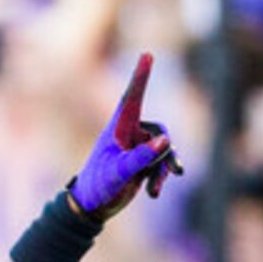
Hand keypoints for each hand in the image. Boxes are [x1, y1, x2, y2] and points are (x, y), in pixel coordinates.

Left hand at [69, 52, 180, 220]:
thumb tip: (166, 142)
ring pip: (164, 150)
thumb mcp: (119, 173)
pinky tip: (153, 194)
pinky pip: (162, 162)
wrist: (93, 207)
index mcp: (118, 129)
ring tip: (154, 191)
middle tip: (169, 172)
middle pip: (159, 132)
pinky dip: (160, 177)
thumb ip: (142, 157)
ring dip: (162, 170)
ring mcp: (138, 147)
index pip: (131, 98)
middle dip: (163, 153)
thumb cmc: (98, 186)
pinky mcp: (143, 160)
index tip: (147, 54)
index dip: (140, 76)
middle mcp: (129, 134)